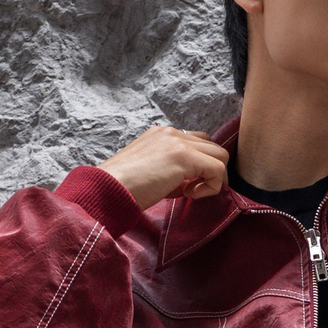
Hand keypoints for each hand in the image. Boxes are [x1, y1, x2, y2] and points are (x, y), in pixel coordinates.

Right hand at [100, 124, 229, 210]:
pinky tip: (189, 195)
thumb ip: (172, 172)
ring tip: (189, 193)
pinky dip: (211, 186)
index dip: (197, 166)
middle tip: (190, 191)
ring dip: (212, 178)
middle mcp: (171, 132)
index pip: (196, 142)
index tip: (183, 187)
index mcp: (161, 134)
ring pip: (220, 155)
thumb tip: (191, 184)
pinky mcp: (185, 156)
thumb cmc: (123, 187)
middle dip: (208, 171)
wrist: (107, 189)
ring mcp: (179, 142)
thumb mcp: (150, 172)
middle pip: (212, 146)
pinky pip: (218, 169)